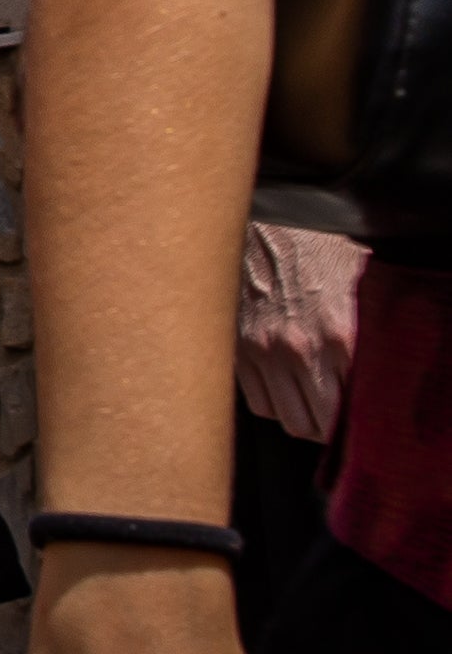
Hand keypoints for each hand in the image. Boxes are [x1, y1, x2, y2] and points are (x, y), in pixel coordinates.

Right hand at [236, 219, 363, 444]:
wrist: (265, 222)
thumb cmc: (321, 248)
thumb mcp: (367, 282)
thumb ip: (385, 327)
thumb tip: (414, 362)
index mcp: (342, 333)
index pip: (360, 408)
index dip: (369, 423)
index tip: (376, 424)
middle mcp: (301, 348)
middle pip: (323, 426)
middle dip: (338, 430)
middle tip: (349, 423)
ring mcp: (265, 351)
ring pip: (290, 421)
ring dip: (308, 421)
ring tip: (321, 409)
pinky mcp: (239, 350)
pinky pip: (260, 403)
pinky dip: (277, 405)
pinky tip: (291, 390)